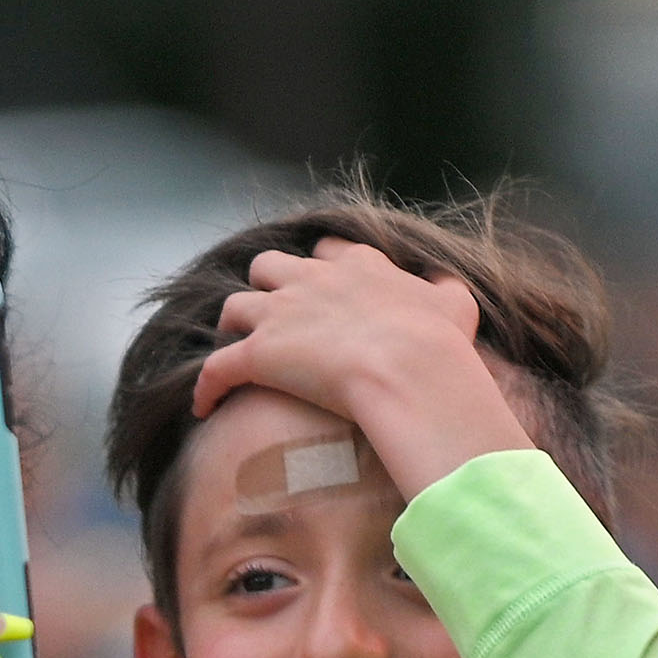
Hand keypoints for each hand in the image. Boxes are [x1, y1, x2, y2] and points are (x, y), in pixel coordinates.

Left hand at [188, 239, 535, 501]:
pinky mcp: (258, 354)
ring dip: (233, 327)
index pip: (327, 251)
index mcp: (357, 266)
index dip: (320, 269)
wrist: (409, 369)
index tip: (322, 289)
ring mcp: (281, 315)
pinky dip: (206, 386)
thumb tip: (443, 285)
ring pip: (235, 307)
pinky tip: (203, 406)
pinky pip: (215, 368)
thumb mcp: (454, 305)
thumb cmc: (438, 344)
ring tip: (237, 351)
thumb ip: (444, 289)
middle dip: (267, 288)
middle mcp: (312, 280)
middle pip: (270, 267)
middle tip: (272, 318)